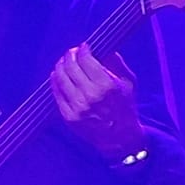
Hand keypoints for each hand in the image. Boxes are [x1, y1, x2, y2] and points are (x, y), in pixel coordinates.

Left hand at [51, 44, 145, 161]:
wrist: (120, 138)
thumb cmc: (125, 107)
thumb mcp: (128, 82)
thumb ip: (117, 63)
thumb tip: (104, 47)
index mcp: (107, 86)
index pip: (86, 59)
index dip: (83, 49)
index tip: (84, 46)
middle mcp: (91, 96)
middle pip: (71, 66)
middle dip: (70, 55)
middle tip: (72, 52)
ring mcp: (78, 107)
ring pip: (61, 77)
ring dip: (61, 65)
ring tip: (64, 61)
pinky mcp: (69, 117)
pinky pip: (56, 92)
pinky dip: (55, 80)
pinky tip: (58, 74)